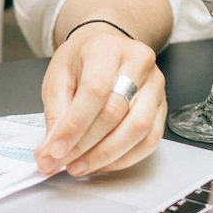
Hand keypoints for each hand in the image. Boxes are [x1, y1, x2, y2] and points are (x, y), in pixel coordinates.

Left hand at [34, 26, 166, 177]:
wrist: (105, 47)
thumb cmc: (82, 60)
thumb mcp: (58, 76)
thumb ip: (55, 114)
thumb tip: (50, 154)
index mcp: (106, 49)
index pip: (94, 91)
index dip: (74, 126)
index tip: (55, 151)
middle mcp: (138, 63)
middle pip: (116, 112)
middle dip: (85, 145)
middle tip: (62, 162)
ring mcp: (155, 85)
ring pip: (137, 130)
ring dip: (105, 156)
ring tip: (79, 166)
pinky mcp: (162, 107)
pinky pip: (149, 140)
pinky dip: (124, 158)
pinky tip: (102, 163)